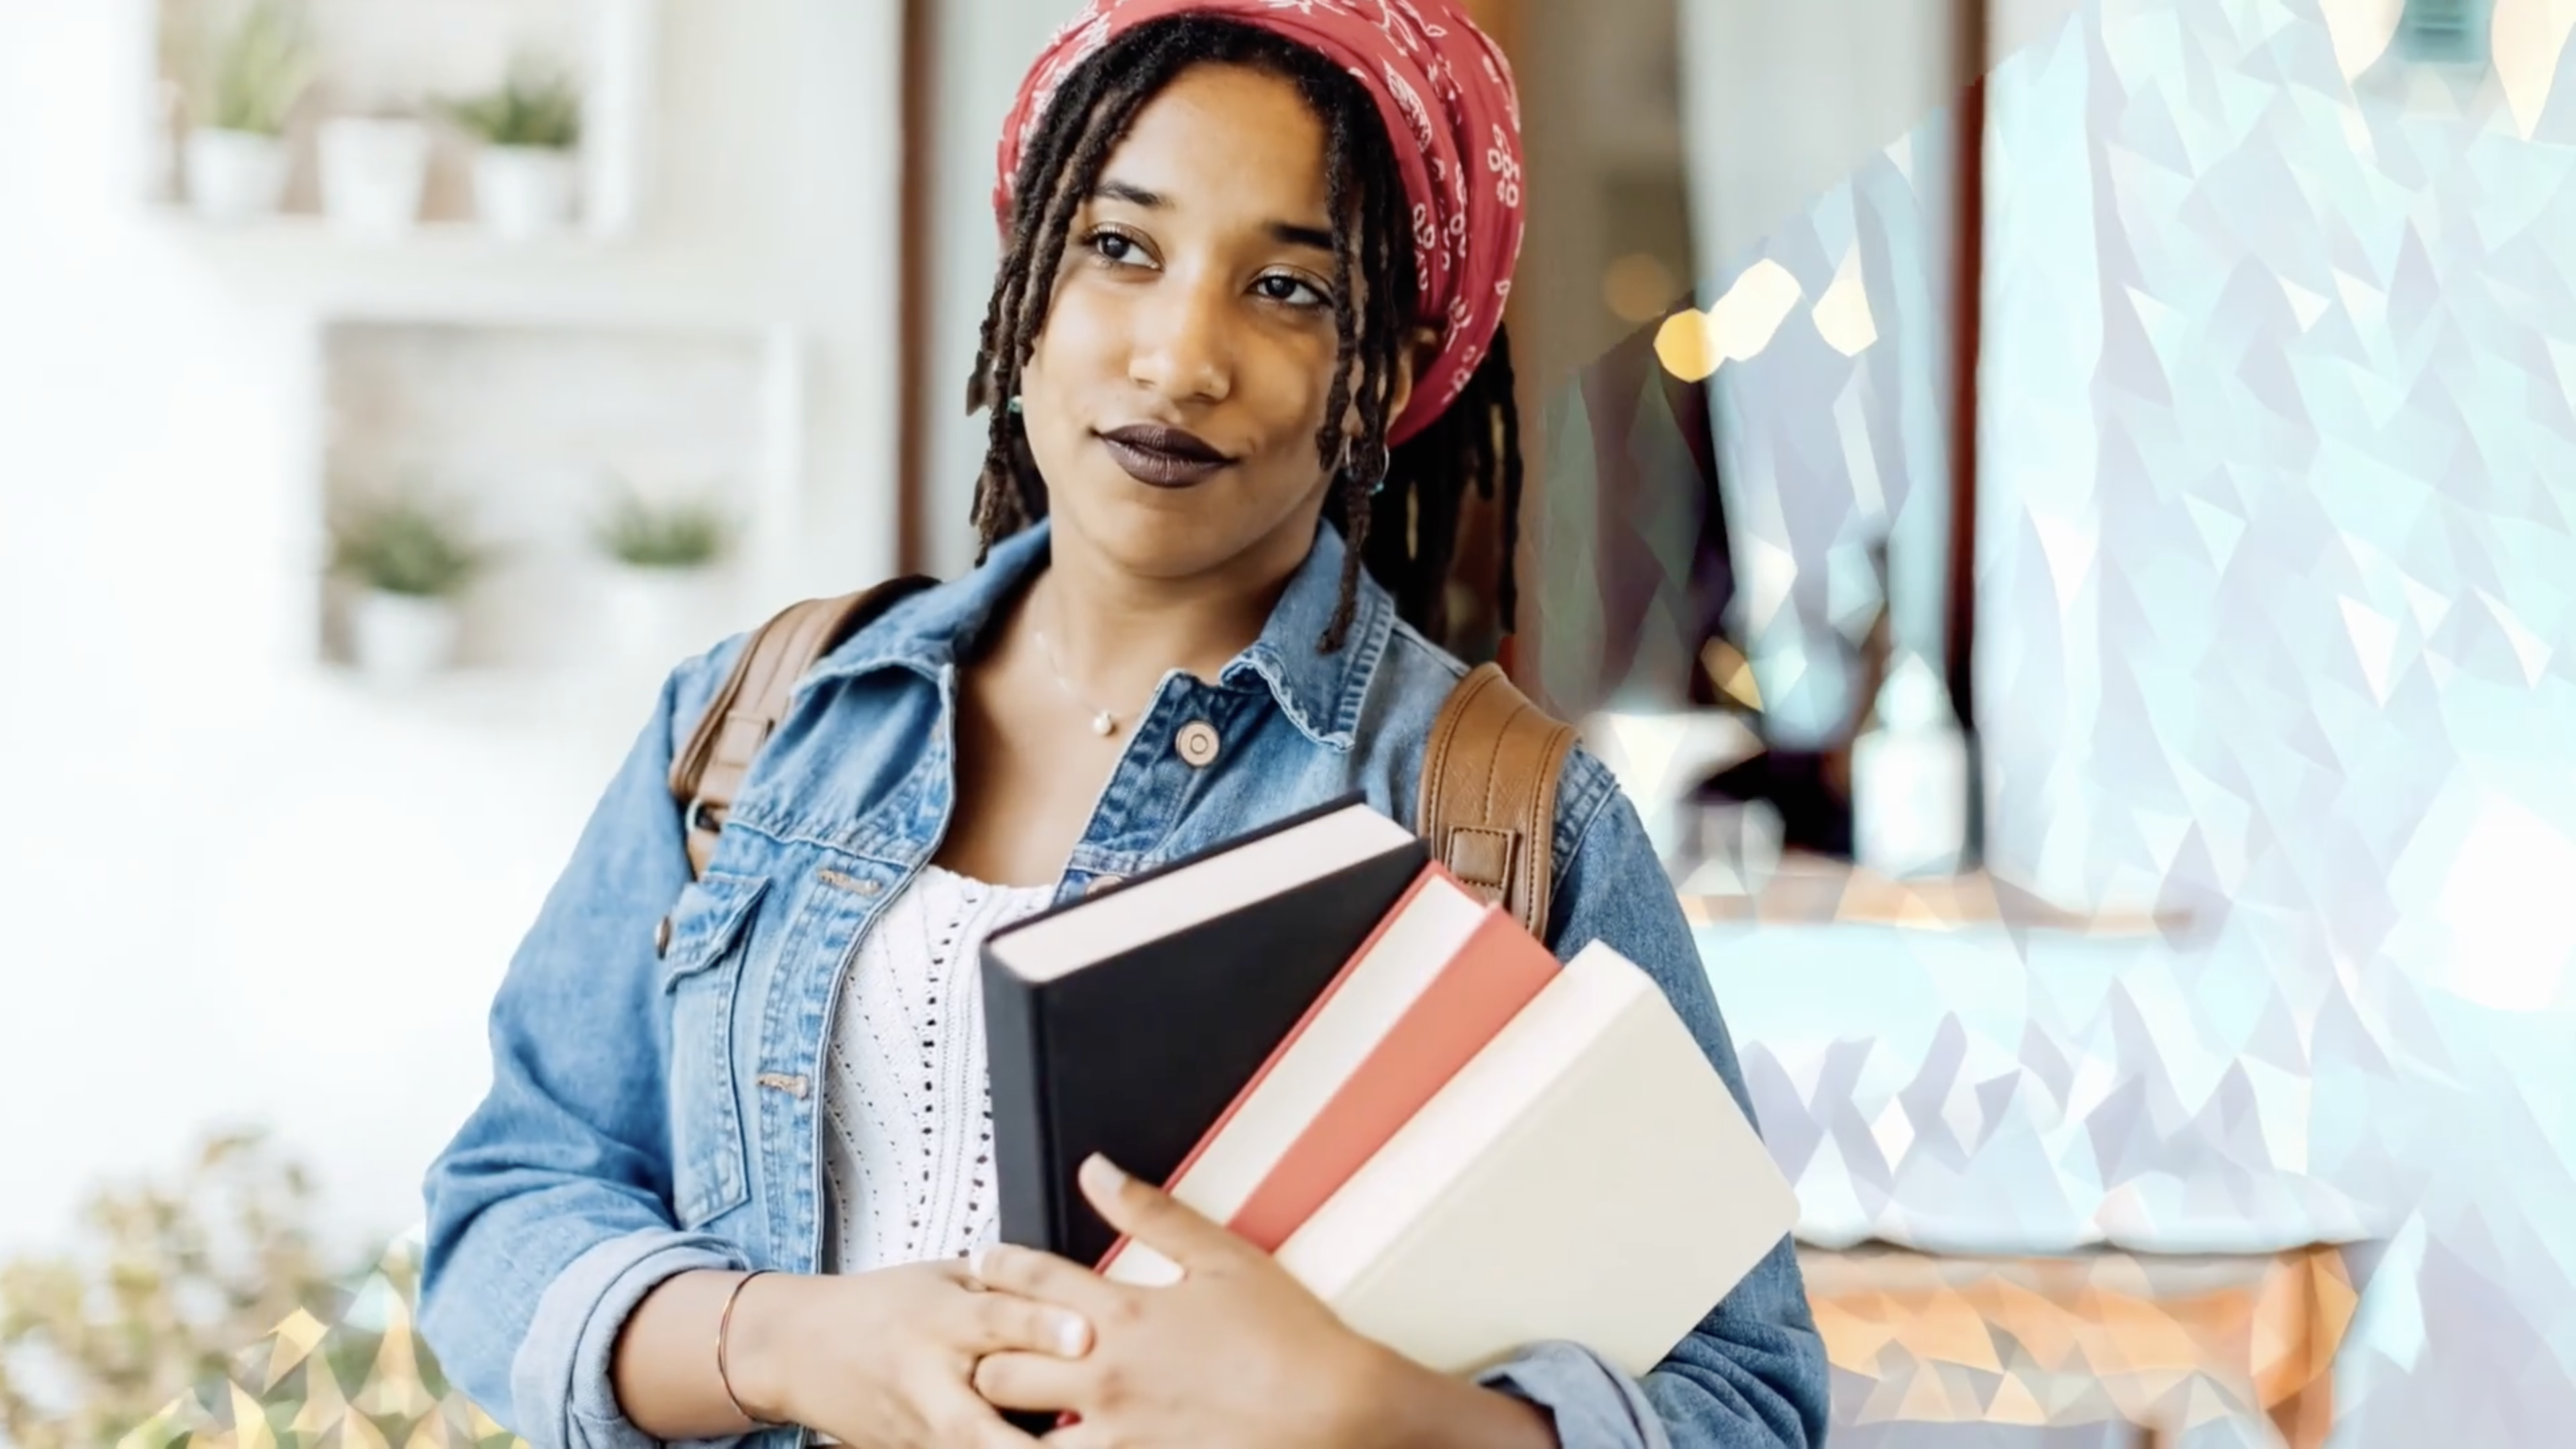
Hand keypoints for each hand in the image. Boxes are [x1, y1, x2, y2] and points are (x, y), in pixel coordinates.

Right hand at [725, 1260, 1094, 1448]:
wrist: (799, 1349)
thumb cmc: (882, 1305)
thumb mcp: (941, 1276)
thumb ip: (1004, 1285)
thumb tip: (1077, 1286)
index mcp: (939, 1317)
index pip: (995, 1319)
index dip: (1040, 1328)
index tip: (1085, 1335)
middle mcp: (929, 1379)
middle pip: (979, 1422)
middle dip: (1029, 1440)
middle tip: (1088, 1429)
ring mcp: (920, 1429)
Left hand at [965, 1155, 1400, 1447]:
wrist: (1334, 1409)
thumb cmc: (1288, 1336)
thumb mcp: (1221, 1255)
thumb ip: (1150, 1212)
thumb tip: (1097, 1171)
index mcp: (1122, 1312)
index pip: (1028, 1281)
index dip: (996, 1269)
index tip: (984, 1266)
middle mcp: (1104, 1374)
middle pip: (996, 1367)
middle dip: (988, 1353)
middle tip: (992, 1343)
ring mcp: (1114, 1432)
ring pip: (1017, 1433)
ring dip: (1009, 1419)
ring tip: (1009, 1409)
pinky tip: (1056, 1438)